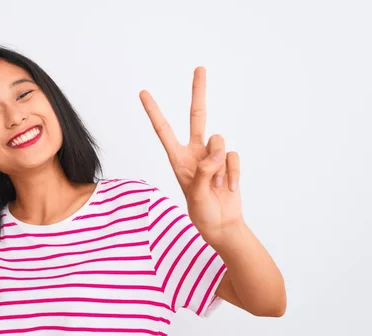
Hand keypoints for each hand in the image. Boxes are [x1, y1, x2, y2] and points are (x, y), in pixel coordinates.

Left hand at [140, 67, 243, 245]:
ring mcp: (213, 155)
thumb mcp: (195, 196)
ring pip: (219, 141)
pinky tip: (229, 187)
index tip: (143, 93)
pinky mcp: (229, 161)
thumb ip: (203, 172)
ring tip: (216, 185)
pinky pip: (234, 157)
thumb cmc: (202, 213)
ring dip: (220, 164)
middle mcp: (194, 152)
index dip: (154, 111)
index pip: (163, 129)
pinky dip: (233, 173)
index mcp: (177, 158)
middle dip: (199, 92)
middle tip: (200, 68)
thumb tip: (215, 152)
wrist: (222, 225)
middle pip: (198, 116)